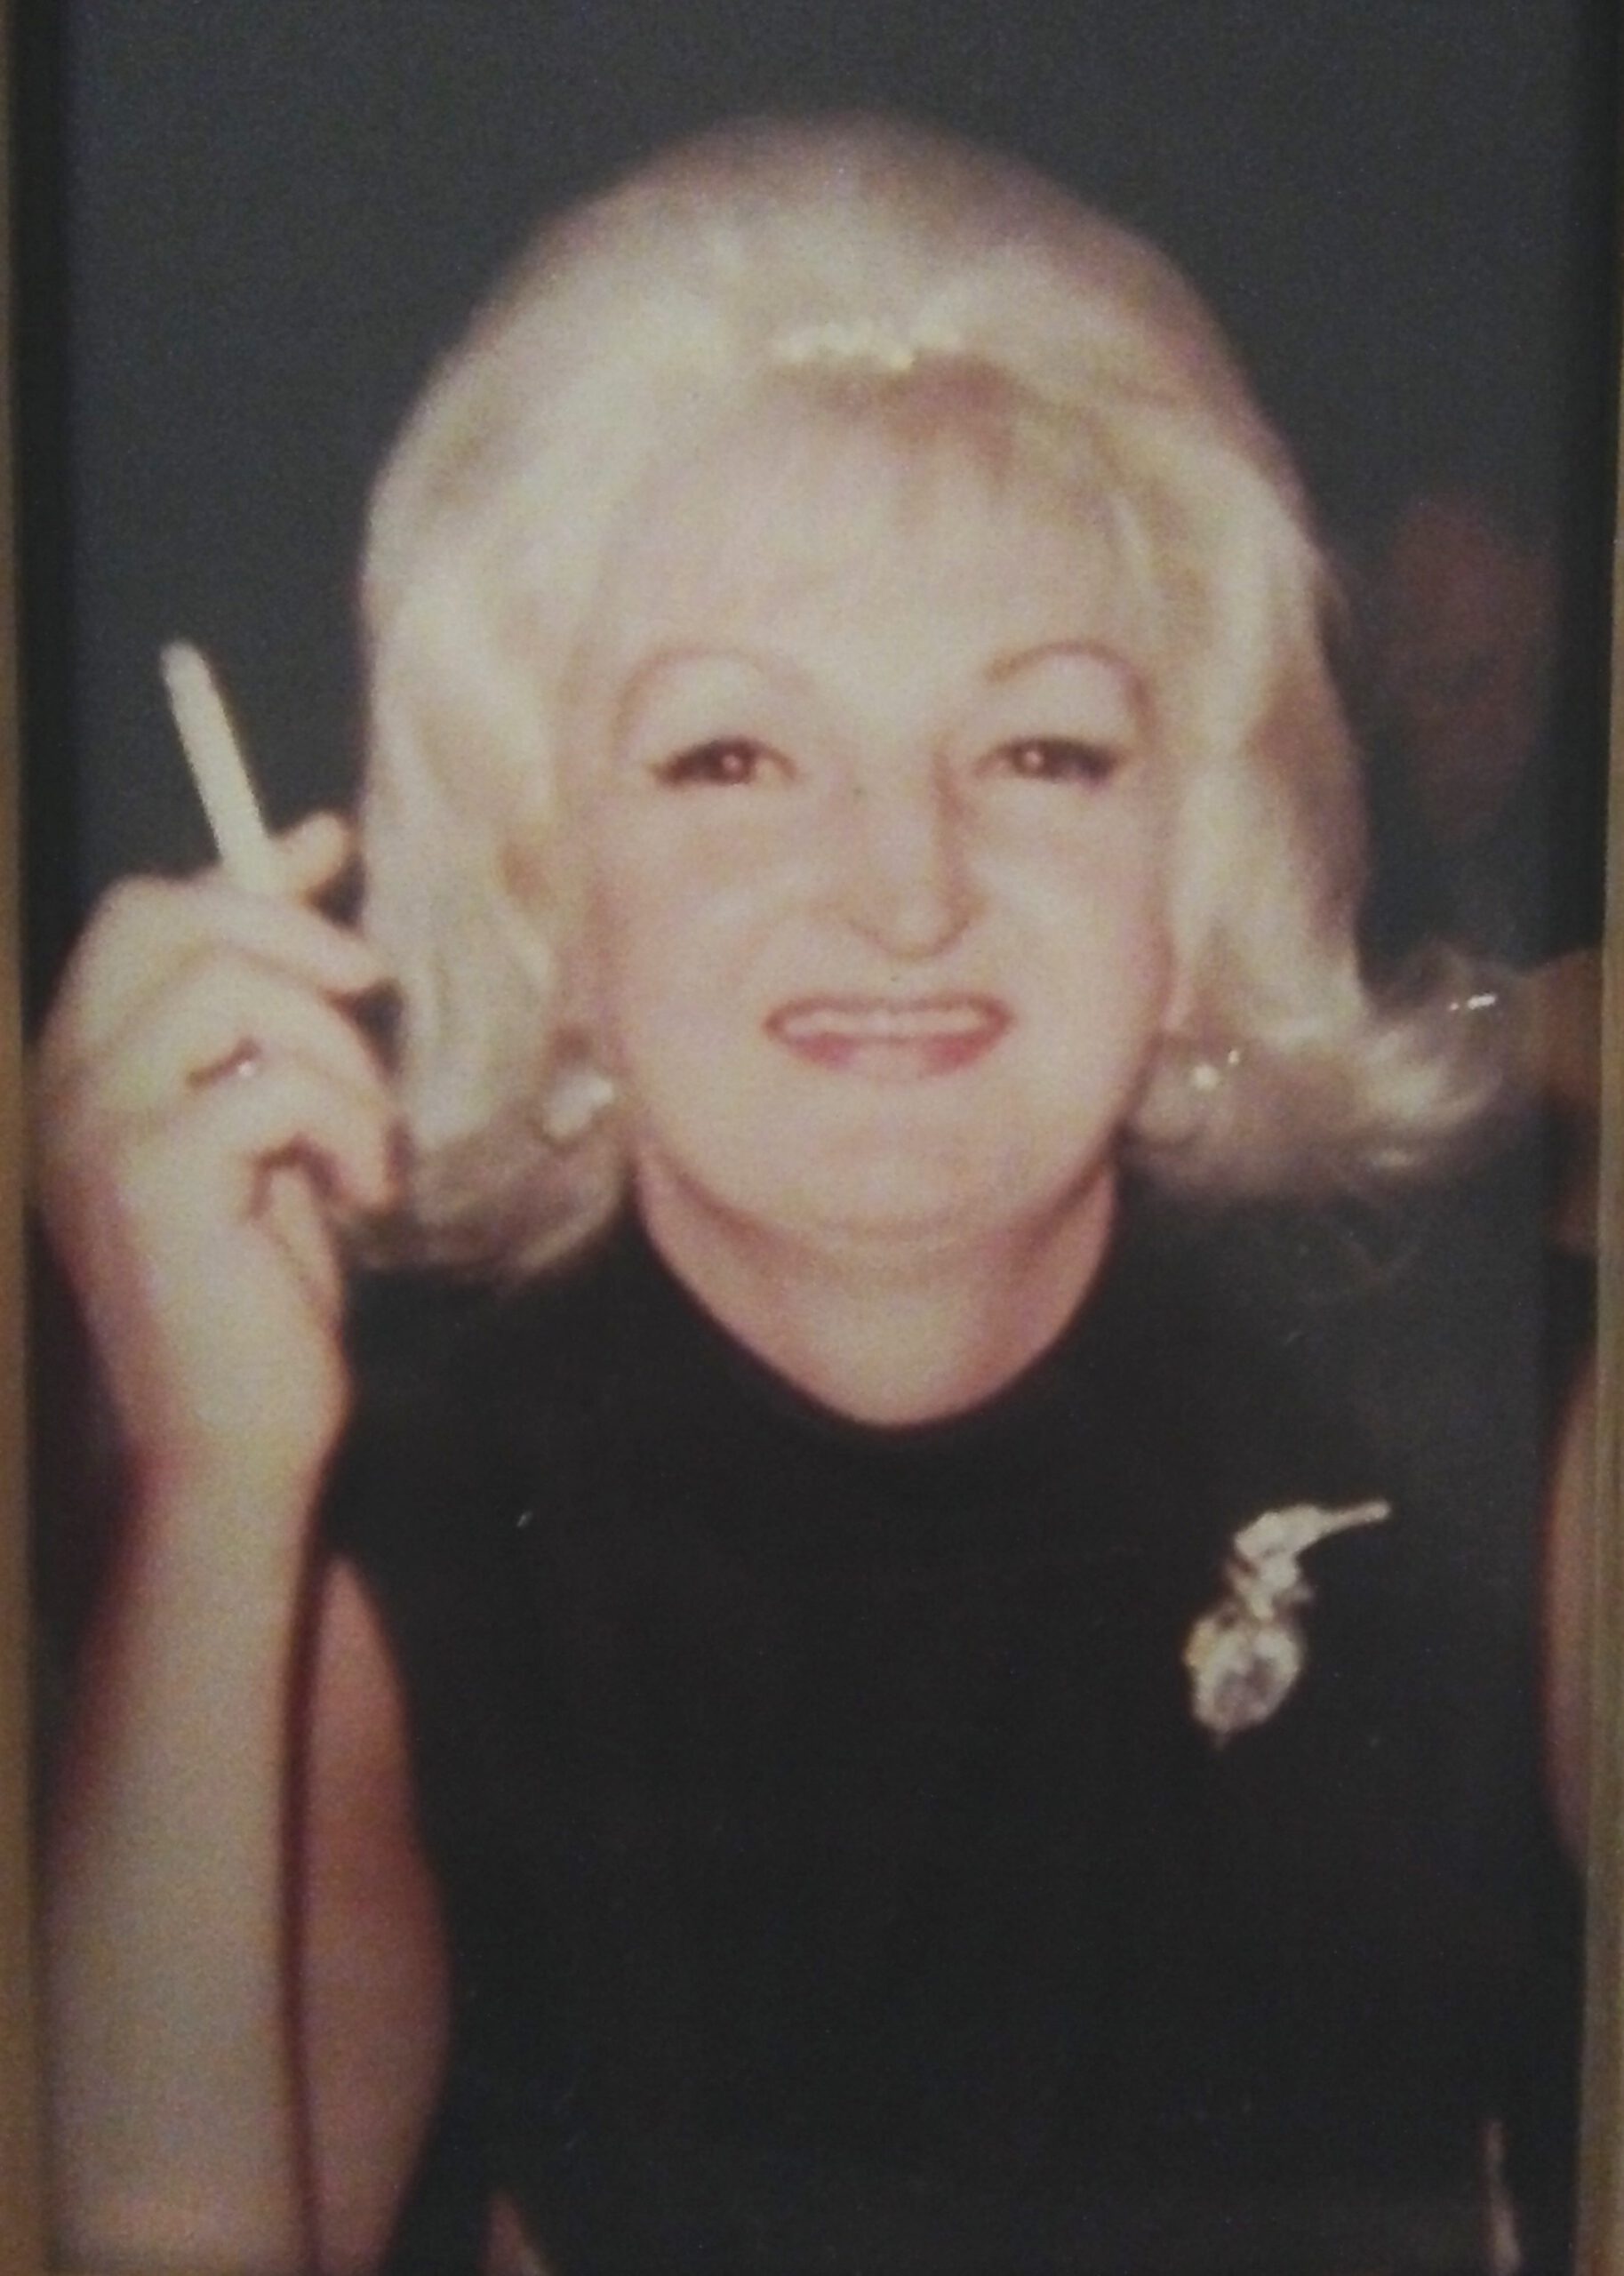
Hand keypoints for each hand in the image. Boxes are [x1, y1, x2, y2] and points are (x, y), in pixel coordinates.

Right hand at [33, 814, 400, 1505]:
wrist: (233, 1437)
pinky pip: (269, 1089)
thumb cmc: (258, 1283)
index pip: (145, 911)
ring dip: (336, 1052)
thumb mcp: (277, 1113)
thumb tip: (313, 840)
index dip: (250, 879)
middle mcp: (66, 1082)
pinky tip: (364, 1194)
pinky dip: (347, 1128)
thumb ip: (280, 990)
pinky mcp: (153, 1181)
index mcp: (87, 1062)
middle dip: (294, 940)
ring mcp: (95, 1129)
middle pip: (163, 915)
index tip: (332, 860)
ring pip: (224, 989)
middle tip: (370, 1003)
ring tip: (368, 1141)